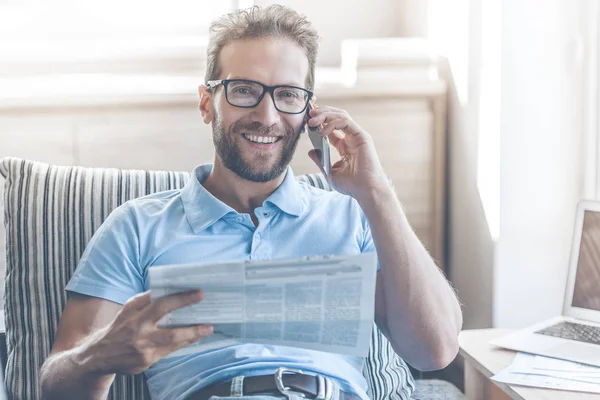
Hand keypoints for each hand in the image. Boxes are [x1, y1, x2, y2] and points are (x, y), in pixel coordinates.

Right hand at [90, 290, 212, 374]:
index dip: (182, 299)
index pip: (161, 304)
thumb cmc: (120, 326)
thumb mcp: (129, 308)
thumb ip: (147, 299)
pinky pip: (169, 352)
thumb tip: (171, 288)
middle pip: (170, 331)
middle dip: (192, 327)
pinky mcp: (145, 362)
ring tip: (207, 328)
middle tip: (209, 321)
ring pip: (173, 343)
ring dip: (192, 336)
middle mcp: (139, 334)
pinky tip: (193, 338)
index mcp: (135, 315)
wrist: (99, 355)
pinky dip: (182, 344)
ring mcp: (142, 350)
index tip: (199, 293)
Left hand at [307, 106, 388, 201]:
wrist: (366, 191)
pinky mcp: (362, 136)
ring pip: (341, 116)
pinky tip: (322, 132)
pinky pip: (345, 122)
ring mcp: (357, 136)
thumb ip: (320, 161)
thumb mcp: (330, 172)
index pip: (331, 128)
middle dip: (322, 113)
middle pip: (336, 117)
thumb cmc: (351, 185)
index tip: (307, 121)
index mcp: (345, 146)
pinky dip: (332, 123)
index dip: (319, 122)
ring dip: (325, 115)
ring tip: (312, 120)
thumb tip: (310, 151)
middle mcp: (351, 138)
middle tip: (309, 114)